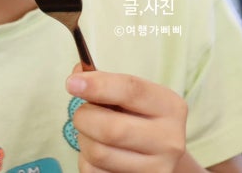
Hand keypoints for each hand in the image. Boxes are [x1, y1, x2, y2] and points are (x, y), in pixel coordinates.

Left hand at [65, 68, 188, 172]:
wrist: (157, 154)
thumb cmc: (137, 117)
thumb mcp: (130, 95)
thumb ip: (104, 81)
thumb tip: (77, 79)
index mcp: (169, 106)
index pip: (131, 91)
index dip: (98, 86)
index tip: (72, 84)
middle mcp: (169, 140)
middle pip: (111, 129)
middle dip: (84, 117)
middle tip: (82, 114)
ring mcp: (156, 169)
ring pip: (99, 153)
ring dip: (83, 140)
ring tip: (92, 134)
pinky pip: (94, 172)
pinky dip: (87, 160)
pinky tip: (100, 153)